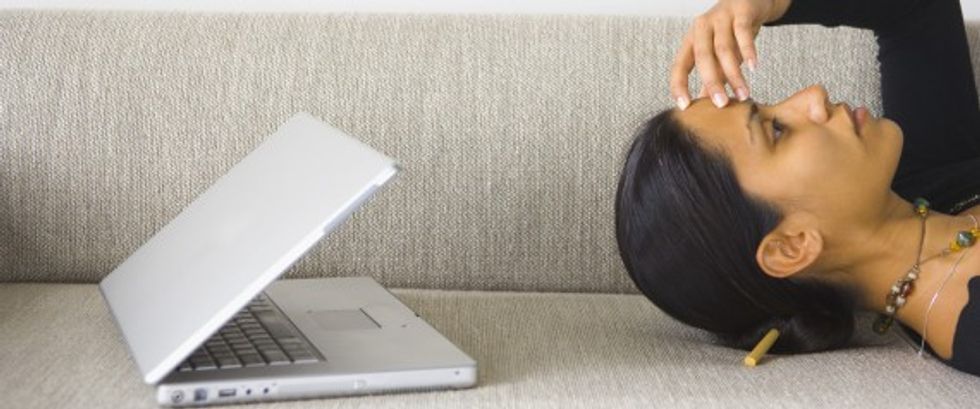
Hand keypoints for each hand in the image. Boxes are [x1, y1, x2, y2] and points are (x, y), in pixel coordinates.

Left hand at [670, 0, 791, 109]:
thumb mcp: (719, 54)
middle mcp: (701, 28)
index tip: (685, 106)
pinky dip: (748, 50)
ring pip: (724, 48)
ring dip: (734, 74)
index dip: (679, 85)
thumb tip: (706, 104)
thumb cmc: (731, 31)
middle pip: (703, 58)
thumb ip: (714, 76)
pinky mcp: (740, 11)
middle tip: (721, 104)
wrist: (752, 0)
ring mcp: (720, 18)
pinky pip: (743, 32)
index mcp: (691, 40)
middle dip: (711, 83)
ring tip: (743, 93)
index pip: (679, 65)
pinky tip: (753, 67)